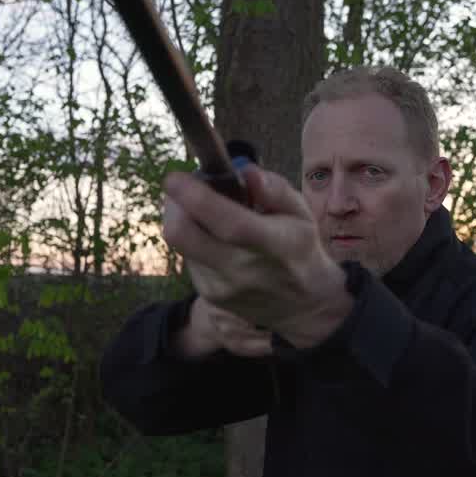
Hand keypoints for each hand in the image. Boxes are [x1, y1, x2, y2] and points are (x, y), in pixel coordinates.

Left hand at [162, 165, 350, 347]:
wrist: (302, 304)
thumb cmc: (299, 247)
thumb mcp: (301, 214)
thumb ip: (276, 190)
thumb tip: (247, 172)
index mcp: (274, 245)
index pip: (228, 222)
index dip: (195, 198)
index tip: (175, 178)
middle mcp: (243, 270)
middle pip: (183, 235)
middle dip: (173, 205)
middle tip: (183, 189)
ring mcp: (223, 287)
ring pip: (182, 244)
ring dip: (186, 221)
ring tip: (209, 215)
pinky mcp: (210, 296)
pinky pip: (188, 259)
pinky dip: (195, 241)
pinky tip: (216, 240)